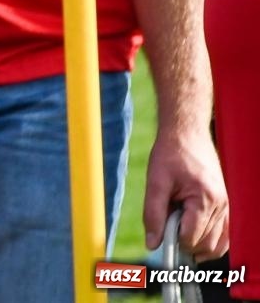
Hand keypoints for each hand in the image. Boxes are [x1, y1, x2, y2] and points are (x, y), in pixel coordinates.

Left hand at [143, 124, 228, 258]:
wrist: (187, 133)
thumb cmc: (170, 154)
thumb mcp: (155, 182)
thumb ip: (153, 214)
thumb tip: (152, 244)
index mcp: (205, 199)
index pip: (191, 237)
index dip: (173, 241)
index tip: (160, 233)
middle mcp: (221, 205)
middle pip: (205, 244)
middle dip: (184, 244)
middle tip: (167, 228)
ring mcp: (226, 205)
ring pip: (217, 243)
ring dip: (197, 244)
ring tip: (177, 228)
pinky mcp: (225, 204)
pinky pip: (224, 234)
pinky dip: (210, 241)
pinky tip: (192, 236)